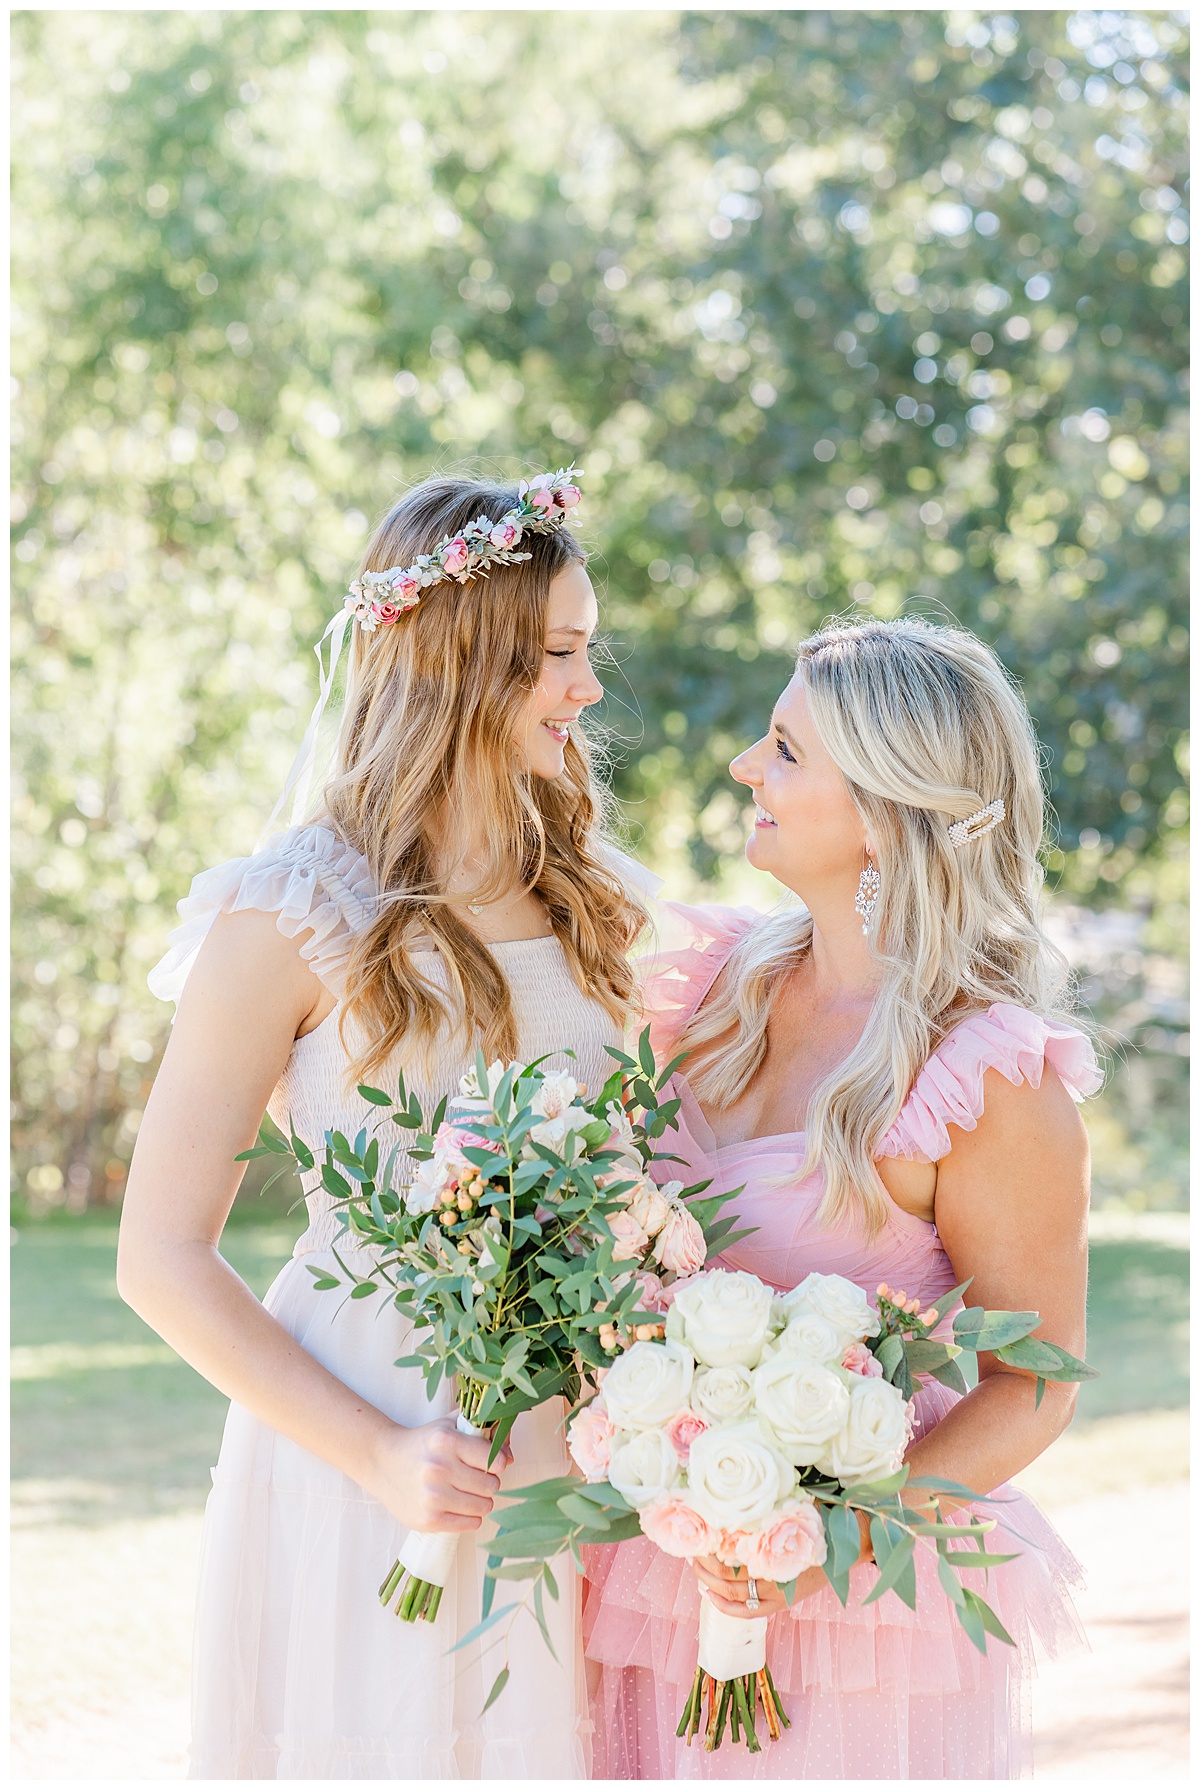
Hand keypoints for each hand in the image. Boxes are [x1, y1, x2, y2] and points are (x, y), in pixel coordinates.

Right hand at [363, 1416, 512, 1533]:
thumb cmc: (423, 1443)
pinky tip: (460, 1507)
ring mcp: (433, 1496)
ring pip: (483, 1506)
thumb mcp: (450, 1426)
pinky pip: (470, 1524)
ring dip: (481, 1501)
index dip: (497, 1463)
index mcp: (446, 1441)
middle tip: (476, 1479)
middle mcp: (439, 1468)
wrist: (382, 1462)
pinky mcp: (428, 1519)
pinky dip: (471, 1517)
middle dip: (489, 1483)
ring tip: (468, 1493)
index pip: (495, 1461)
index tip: (489, 1464)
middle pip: (492, 1485)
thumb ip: (484, 1431)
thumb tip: (511, 1456)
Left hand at [690, 1512, 872, 1619]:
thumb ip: (767, 1510)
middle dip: (704, 1567)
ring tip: (696, 1570)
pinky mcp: (781, 1602)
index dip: (710, 1550)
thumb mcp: (793, 1509)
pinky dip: (726, 1606)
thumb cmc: (821, 1520)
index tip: (697, 1538)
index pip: (731, 1557)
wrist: (850, 1544)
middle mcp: (774, 1577)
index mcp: (774, 1551)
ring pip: (733, 1596)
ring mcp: (777, 1593)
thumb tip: (736, 1500)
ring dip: (710, 1584)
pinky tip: (710, 1595)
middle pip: (727, 1578)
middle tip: (691, 1553)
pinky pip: (748, 1611)